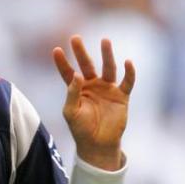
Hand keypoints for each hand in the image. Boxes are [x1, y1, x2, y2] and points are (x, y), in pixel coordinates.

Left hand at [53, 36, 134, 169]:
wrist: (98, 145)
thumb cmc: (81, 130)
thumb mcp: (71, 112)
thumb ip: (72, 93)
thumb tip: (76, 75)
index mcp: (77, 90)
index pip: (68, 73)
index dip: (62, 62)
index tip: (55, 50)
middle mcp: (93, 86)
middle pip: (87, 65)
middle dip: (81, 52)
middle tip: (75, 38)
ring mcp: (107, 89)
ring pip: (108, 68)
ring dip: (107, 55)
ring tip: (104, 41)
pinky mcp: (121, 96)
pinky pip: (127, 81)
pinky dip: (129, 72)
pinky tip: (127, 62)